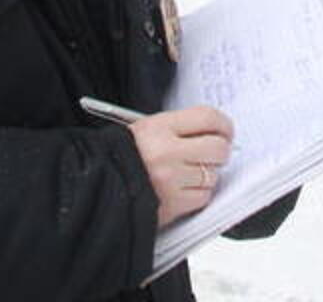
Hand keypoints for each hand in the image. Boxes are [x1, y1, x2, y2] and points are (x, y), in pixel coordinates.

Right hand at [129, 106, 233, 227]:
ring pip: (213, 175)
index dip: (223, 124)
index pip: (207, 117)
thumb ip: (180, 128)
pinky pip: (202, 197)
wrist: (96, 186)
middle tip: (213, 153)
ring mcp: (170, 180)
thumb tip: (215, 131)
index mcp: (158, 128)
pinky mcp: (172, 205)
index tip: (225, 130)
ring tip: (189, 173)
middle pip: (217, 147)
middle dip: (220, 151)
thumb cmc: (123, 156)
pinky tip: (183, 189)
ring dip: (207, 175)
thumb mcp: (146, 129)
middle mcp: (166, 152)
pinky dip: (198, 194)